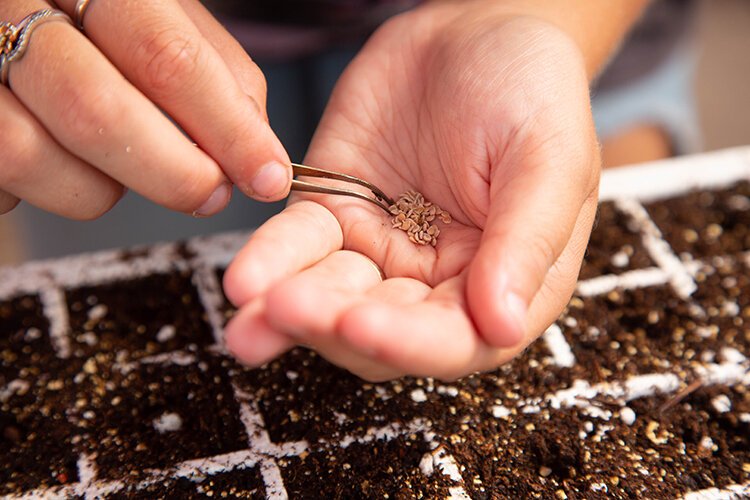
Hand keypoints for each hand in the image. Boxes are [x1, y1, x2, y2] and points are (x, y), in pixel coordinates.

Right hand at [0, 0, 288, 218]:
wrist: (11, 11)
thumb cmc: (93, 16)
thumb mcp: (159, 13)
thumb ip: (211, 68)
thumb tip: (256, 144)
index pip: (166, 56)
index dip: (227, 128)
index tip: (268, 176)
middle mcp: (13, 5)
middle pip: (98, 110)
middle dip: (173, 173)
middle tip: (210, 193)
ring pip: (36, 156)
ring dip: (101, 188)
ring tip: (122, 166)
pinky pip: (4, 181)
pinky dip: (53, 188)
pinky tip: (70, 164)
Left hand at [223, 3, 599, 380]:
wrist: (475, 31)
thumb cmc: (531, 91)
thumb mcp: (551, 156)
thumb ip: (529, 240)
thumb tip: (504, 325)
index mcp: (502, 283)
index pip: (457, 339)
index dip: (408, 344)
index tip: (362, 325)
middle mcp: (438, 281)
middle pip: (381, 330)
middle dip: (332, 326)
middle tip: (289, 309)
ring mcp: (382, 251)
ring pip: (331, 297)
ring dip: (289, 310)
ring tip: (248, 317)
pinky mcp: (335, 213)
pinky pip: (298, 244)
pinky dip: (271, 260)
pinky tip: (245, 277)